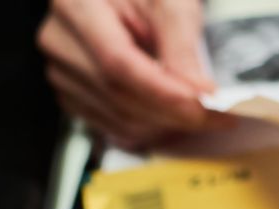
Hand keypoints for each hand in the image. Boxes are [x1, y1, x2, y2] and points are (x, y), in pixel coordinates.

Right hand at [38, 0, 230, 148]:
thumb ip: (181, 47)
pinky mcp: (73, 94)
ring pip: (119, 117)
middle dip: (175, 112)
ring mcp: (62, 71)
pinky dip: (149, 126)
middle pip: (119, 95)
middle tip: (218, 114)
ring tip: (199, 111)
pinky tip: (171, 114)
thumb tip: (199, 95)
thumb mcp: (167, 1)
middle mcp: (60, 41)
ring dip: (166, 123)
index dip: (165, 93)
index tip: (206, 107)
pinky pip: (113, 125)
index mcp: (77, 6)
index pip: (119, 64)